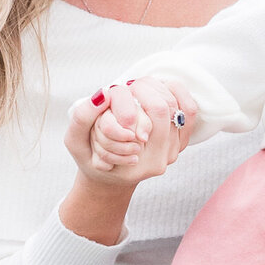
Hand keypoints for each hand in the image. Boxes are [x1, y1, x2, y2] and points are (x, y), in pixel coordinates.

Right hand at [63, 76, 190, 188]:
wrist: (110, 178)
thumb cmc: (90, 157)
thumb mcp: (75, 140)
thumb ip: (83, 117)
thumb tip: (104, 93)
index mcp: (138, 162)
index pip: (135, 119)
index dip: (126, 98)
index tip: (113, 93)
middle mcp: (160, 159)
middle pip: (162, 108)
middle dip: (143, 89)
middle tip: (129, 86)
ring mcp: (173, 152)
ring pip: (177, 106)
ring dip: (157, 88)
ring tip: (139, 87)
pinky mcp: (179, 142)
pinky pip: (189, 111)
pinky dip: (178, 92)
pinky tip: (161, 86)